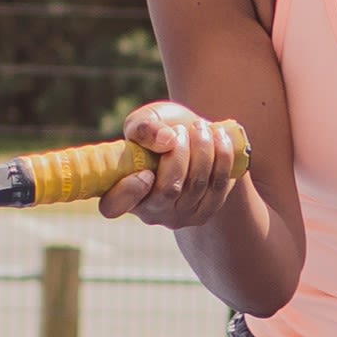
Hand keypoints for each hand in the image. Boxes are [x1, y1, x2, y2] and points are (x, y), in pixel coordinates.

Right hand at [107, 99, 249, 228]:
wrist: (192, 138)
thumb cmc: (160, 130)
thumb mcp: (146, 119)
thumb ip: (146, 127)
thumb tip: (167, 141)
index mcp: (122, 191)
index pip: (113, 206)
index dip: (127, 192)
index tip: (145, 171)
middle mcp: (148, 211)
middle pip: (168, 190)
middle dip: (180, 154)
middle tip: (182, 129)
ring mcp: (178, 216)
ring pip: (196, 186)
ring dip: (203, 150)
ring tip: (201, 127)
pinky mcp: (205, 212)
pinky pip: (218, 186)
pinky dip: (222, 157)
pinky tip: (219, 137)